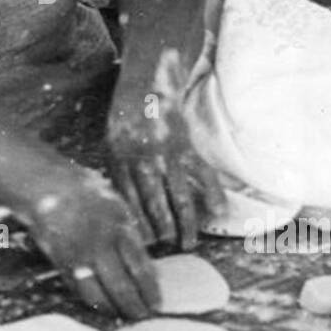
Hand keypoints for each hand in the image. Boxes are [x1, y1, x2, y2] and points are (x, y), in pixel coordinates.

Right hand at [24, 170, 160, 318]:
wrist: (49, 188)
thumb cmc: (90, 196)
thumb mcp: (118, 210)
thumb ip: (131, 239)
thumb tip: (146, 269)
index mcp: (120, 230)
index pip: (140, 269)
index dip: (150, 292)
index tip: (157, 305)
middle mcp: (100, 246)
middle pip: (121, 287)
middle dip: (134, 307)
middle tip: (143, 317)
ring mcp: (78, 257)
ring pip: (97, 295)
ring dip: (112, 309)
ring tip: (122, 315)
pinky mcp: (61, 264)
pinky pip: (78, 290)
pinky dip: (90, 301)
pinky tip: (100, 305)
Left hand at [106, 51, 225, 251]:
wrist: (148, 79)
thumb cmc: (125, 116)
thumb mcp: (112, 143)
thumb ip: (118, 173)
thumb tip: (124, 210)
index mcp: (120, 160)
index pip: (128, 202)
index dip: (136, 226)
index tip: (142, 246)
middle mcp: (144, 159)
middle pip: (153, 204)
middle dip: (161, 231)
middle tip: (167, 251)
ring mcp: (167, 152)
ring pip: (178, 196)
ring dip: (185, 223)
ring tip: (188, 243)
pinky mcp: (187, 144)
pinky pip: (202, 174)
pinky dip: (213, 194)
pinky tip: (219, 214)